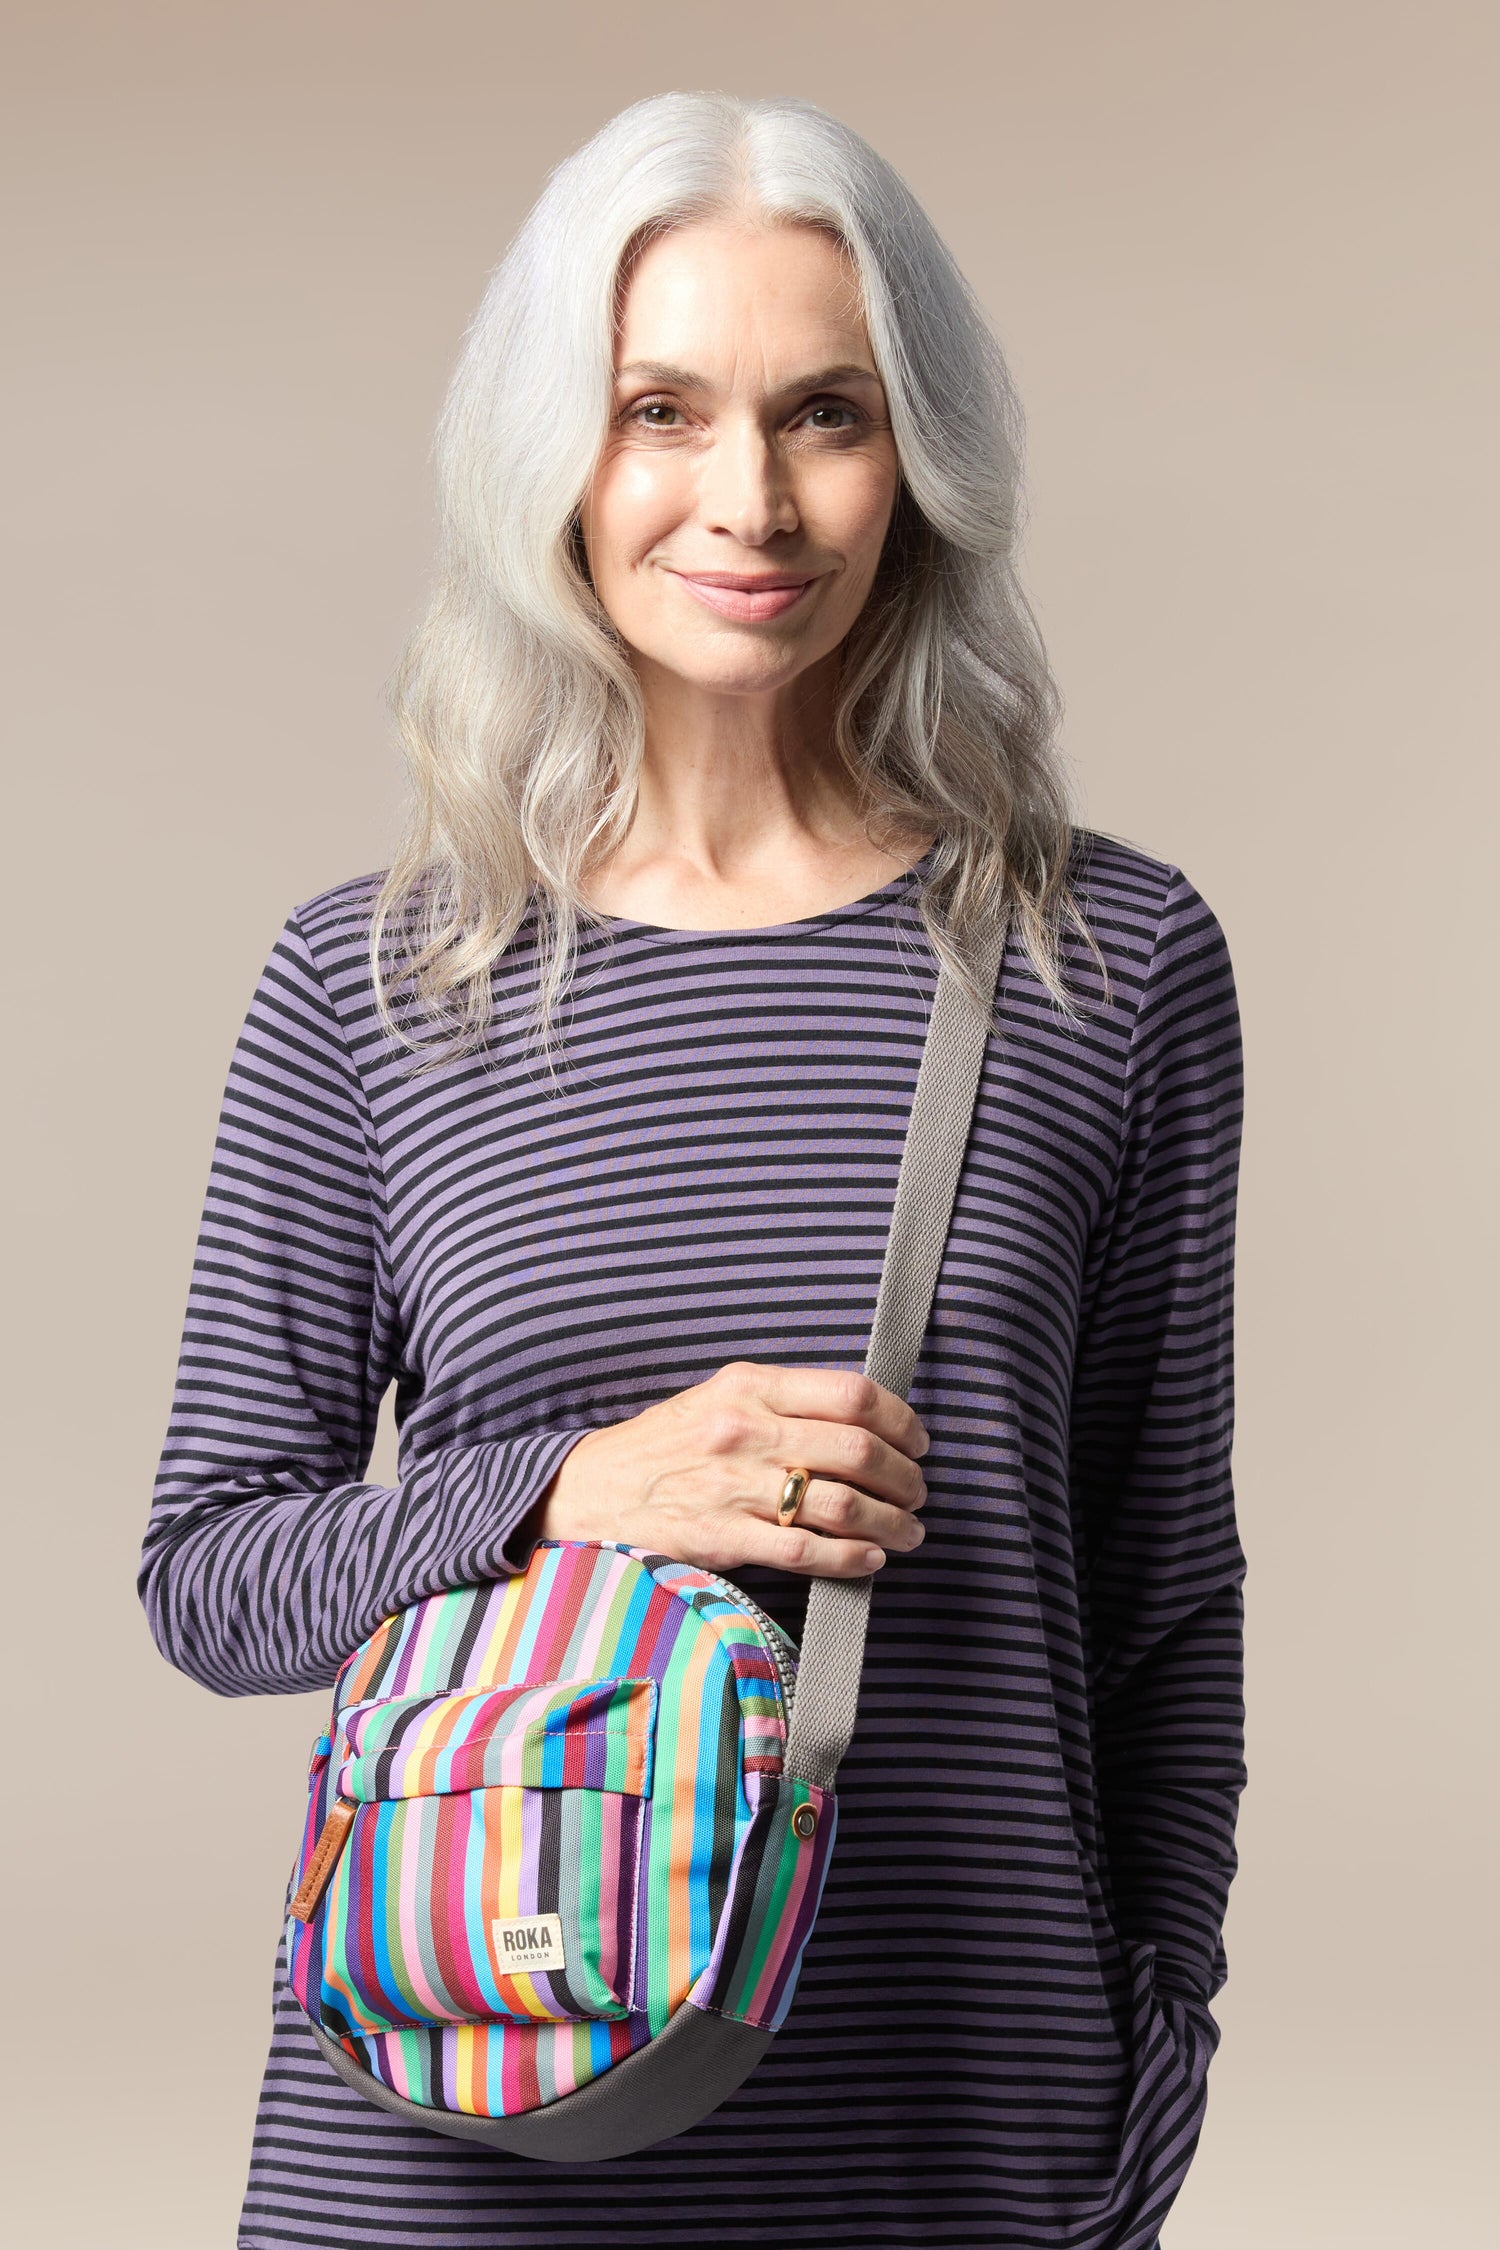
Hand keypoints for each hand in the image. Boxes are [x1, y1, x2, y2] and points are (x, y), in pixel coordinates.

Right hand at [524, 1361, 929, 1578]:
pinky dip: (851, 1559)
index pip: (852, 1394)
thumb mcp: (718, 1398)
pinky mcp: (722, 1538)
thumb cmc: (665, 1445)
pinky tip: (869, 1561)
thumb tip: (864, 1420)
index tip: (918, 1441)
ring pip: (842, 1504)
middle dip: (906, 1478)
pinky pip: (808, 1552)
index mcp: (749, 1386)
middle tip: (919, 1493)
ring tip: (908, 1533)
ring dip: (892, 1523)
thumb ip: (783, 1403)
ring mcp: (734, 1486)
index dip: (901, 1421)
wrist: (588, 1492)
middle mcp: (745, 1431)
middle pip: (858, 1450)